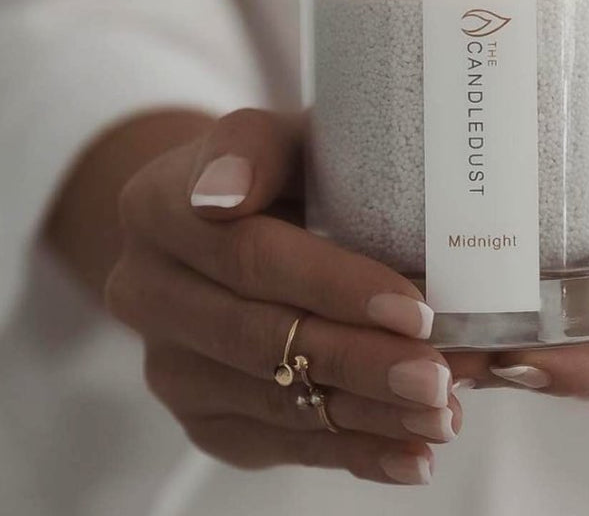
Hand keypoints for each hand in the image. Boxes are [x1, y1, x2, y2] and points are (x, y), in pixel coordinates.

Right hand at [104, 109, 457, 485]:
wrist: (229, 215)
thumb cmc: (278, 167)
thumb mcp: (277, 135)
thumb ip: (257, 148)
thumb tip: (224, 192)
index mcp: (156, 208)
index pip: (252, 255)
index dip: (335, 285)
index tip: (414, 308)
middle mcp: (145, 291)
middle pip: (261, 339)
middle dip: (360, 362)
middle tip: (440, 376)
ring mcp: (167, 362)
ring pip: (273, 402)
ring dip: (366, 414)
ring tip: (442, 414)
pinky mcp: (199, 415)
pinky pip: (276, 444)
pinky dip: (352, 452)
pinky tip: (410, 453)